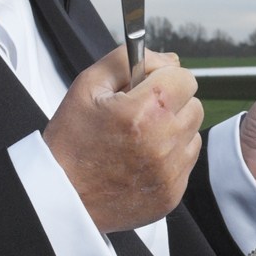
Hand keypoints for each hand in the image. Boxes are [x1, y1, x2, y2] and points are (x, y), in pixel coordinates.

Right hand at [42, 48, 203, 230]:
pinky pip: (186, 164)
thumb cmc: (70, 142)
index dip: (163, 77)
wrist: (61, 197)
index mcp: (144, 112)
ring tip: (138, 139)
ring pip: (192, 134)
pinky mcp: (172, 194)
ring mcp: (170, 172)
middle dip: (170, 103)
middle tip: (139, 113)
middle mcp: (163, 142)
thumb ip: (126, 60)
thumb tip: (168, 59)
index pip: (184, 77)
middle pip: (193, 104)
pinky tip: (141, 160)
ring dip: (172, 130)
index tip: (144, 87)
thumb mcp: (88, 86)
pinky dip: (169, 158)